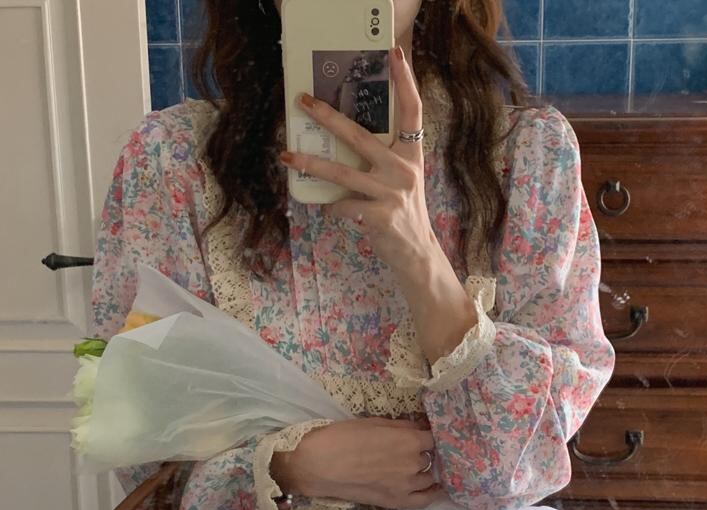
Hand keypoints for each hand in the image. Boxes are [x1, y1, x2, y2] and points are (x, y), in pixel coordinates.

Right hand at [271, 415, 440, 508]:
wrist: (321, 465)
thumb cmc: (344, 437)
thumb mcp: (375, 422)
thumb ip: (401, 426)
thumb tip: (417, 427)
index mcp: (410, 440)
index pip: (432, 437)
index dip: (428, 435)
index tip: (424, 434)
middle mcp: (414, 463)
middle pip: (430, 457)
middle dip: (424, 452)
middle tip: (414, 450)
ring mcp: (407, 485)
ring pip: (428, 477)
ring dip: (426, 470)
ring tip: (421, 467)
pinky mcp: (397, 501)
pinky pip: (424, 500)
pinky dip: (433, 494)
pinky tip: (437, 489)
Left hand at [284, 46, 477, 365]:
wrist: (417, 257)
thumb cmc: (403, 214)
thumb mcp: (403, 179)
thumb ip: (385, 157)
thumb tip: (347, 136)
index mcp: (410, 154)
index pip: (412, 110)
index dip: (405, 81)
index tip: (394, 54)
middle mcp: (403, 169)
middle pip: (360, 135)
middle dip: (328, 117)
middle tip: (304, 101)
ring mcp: (391, 193)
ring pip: (341, 173)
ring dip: (311, 163)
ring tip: (287, 155)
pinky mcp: (379, 217)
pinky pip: (342, 206)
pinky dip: (331, 209)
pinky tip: (329, 210)